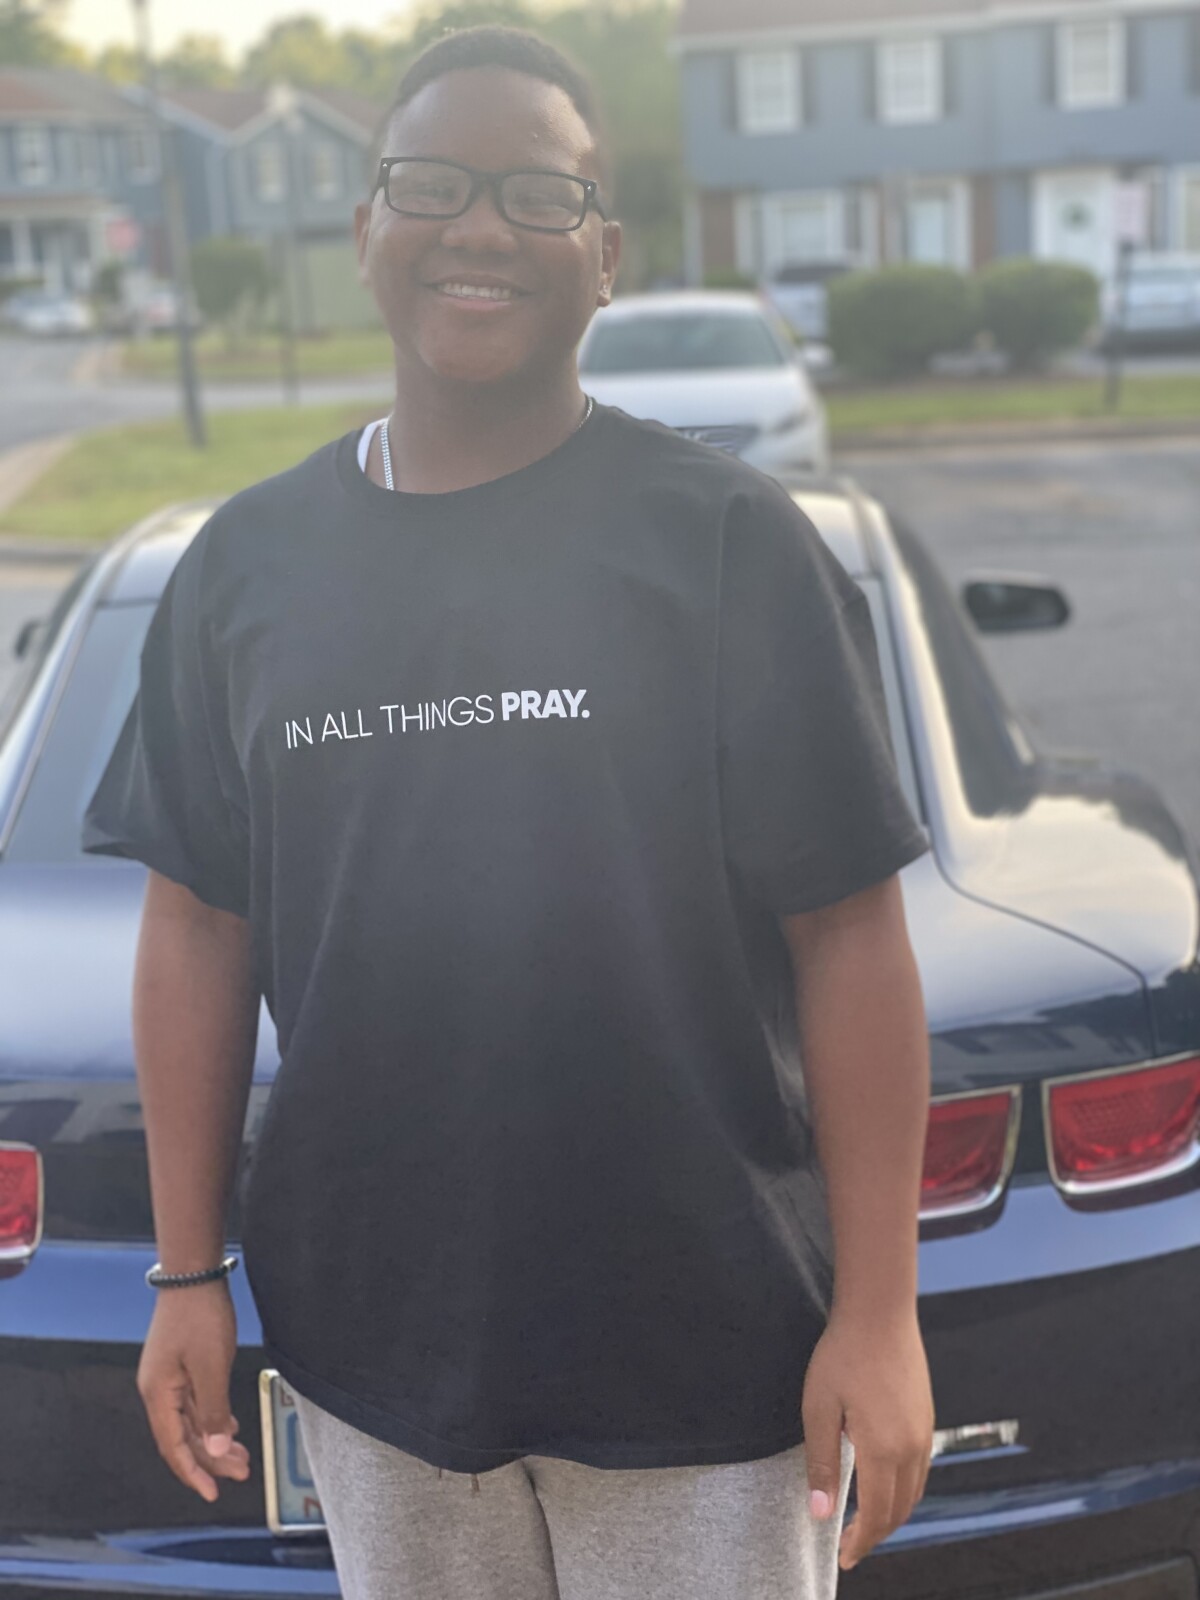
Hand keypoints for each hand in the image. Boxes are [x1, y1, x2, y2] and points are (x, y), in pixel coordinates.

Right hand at [137, 1281, 251, 1501]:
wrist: (193, 1275)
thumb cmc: (200, 1317)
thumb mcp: (211, 1366)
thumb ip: (212, 1409)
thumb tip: (213, 1449)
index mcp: (158, 1395)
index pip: (174, 1446)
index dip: (193, 1472)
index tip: (212, 1493)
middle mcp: (158, 1391)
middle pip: (183, 1436)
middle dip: (211, 1458)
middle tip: (242, 1472)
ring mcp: (169, 1378)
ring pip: (191, 1420)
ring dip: (214, 1439)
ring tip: (241, 1456)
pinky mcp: (181, 1366)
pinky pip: (195, 1403)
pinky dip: (212, 1418)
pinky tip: (229, 1428)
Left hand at [801, 1304, 933, 1570]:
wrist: (880, 1312)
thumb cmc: (842, 1356)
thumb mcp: (819, 1410)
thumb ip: (821, 1464)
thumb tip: (820, 1514)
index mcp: (884, 1450)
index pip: (877, 1516)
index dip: (860, 1542)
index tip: (843, 1557)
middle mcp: (912, 1448)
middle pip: (900, 1511)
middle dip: (876, 1534)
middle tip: (850, 1546)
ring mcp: (924, 1433)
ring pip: (914, 1493)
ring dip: (892, 1515)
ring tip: (864, 1523)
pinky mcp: (927, 1418)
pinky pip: (920, 1470)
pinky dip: (903, 1491)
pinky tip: (883, 1485)